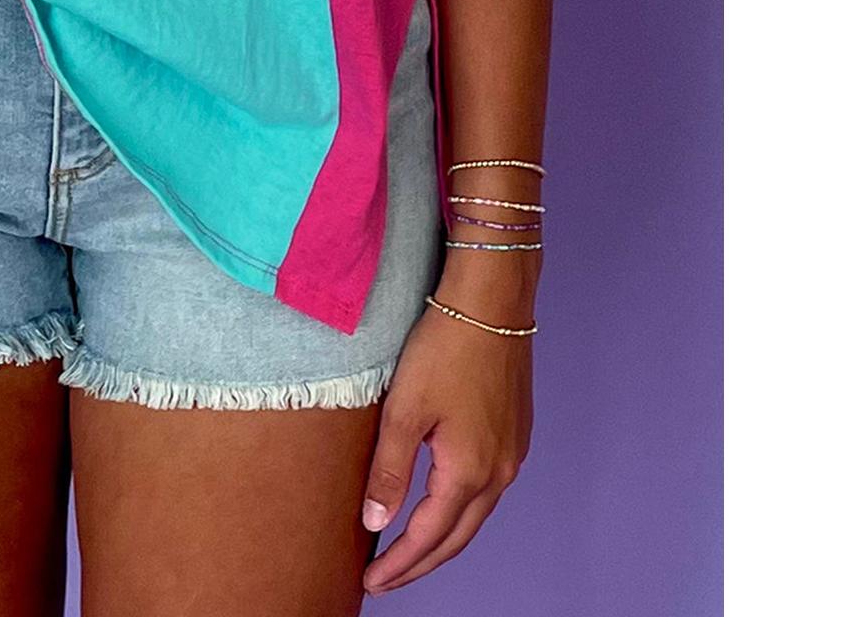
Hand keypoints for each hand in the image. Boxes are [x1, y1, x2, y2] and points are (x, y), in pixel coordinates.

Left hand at [360, 293, 533, 594]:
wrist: (492, 302)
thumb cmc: (446, 347)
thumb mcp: (405, 410)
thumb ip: (389, 470)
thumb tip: (376, 523)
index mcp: (470, 472)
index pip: (428, 537)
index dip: (398, 564)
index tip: (370, 583)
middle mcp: (499, 472)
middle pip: (457, 537)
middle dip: (420, 563)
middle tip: (386, 579)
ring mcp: (512, 454)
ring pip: (474, 515)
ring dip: (442, 538)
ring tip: (407, 550)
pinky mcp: (514, 433)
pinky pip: (486, 488)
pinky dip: (459, 509)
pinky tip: (440, 503)